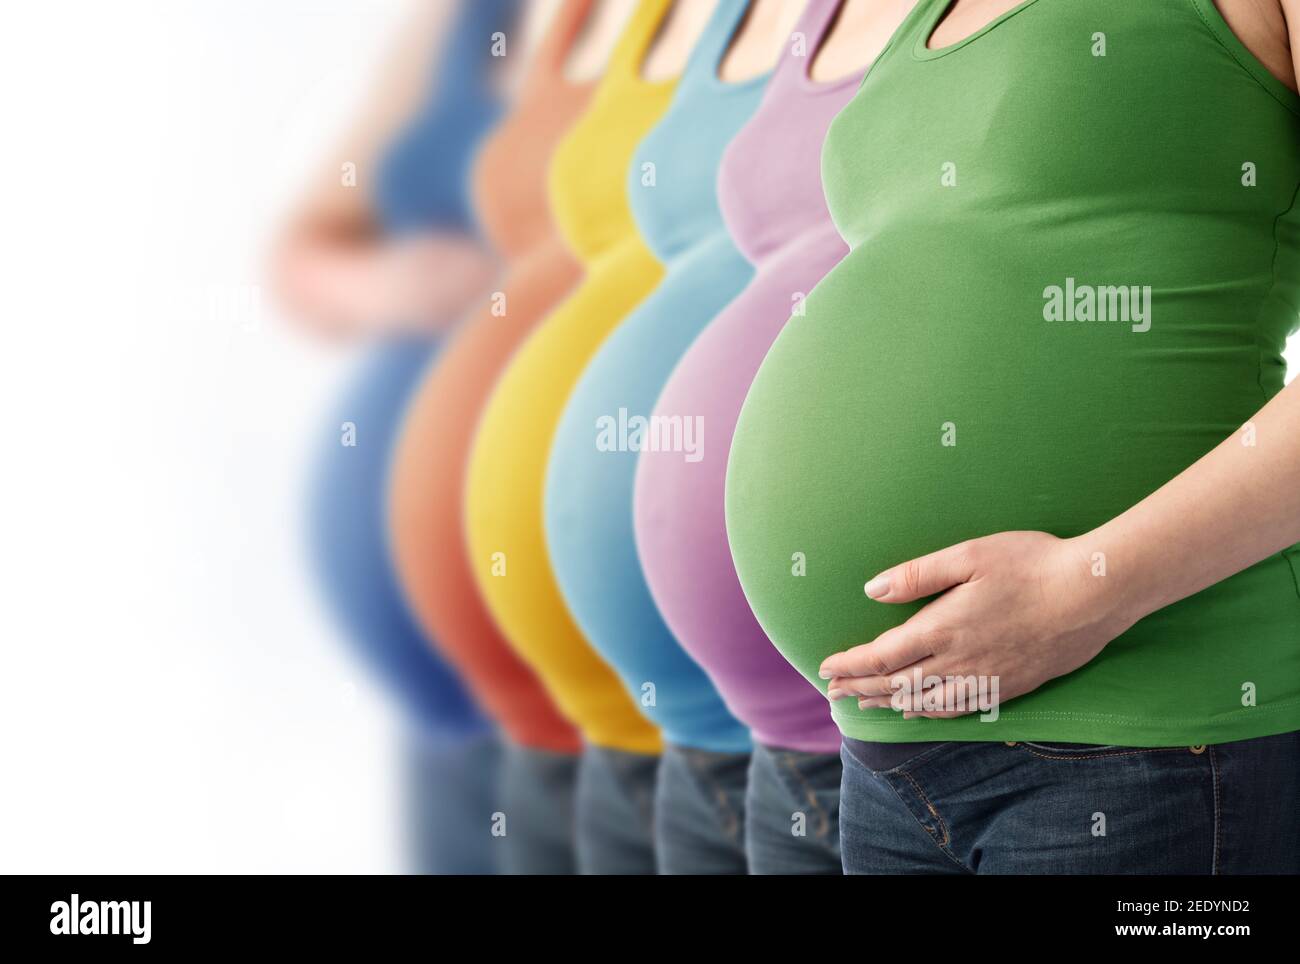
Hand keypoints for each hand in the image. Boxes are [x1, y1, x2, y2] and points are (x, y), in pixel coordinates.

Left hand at [819, 531, 1137, 718]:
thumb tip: (872, 591)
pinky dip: (929, 713)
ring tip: (866, 704)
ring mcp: (986, 677)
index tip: (826, 669)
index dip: (850, 664)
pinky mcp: (1011, 685)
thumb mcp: (969, 555)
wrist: (1094, 593)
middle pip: (897, 683)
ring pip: (925, 702)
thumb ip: (917, 576)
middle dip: (861, 687)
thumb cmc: (1032, 564)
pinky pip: (958, 708)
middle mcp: (959, 660)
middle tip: (833, 692)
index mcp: (942, 627)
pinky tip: (919, 712)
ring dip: (890, 703)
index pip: (882, 655)